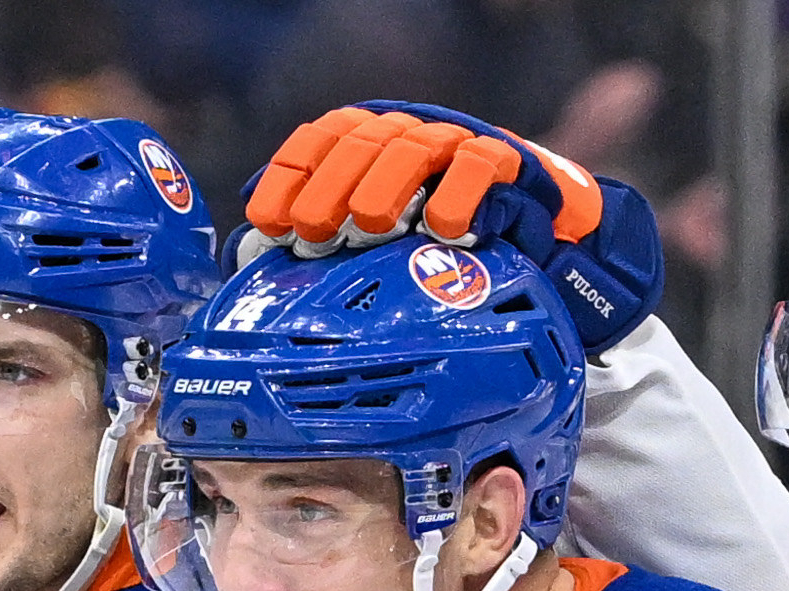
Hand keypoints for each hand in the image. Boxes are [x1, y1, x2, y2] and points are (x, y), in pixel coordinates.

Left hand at [240, 101, 663, 352]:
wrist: (535, 244)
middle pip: (361, 141)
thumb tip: (253, 257)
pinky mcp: (504, 163)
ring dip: (385, 186)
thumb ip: (329, 242)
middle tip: (312, 233)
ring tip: (370, 227)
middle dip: (329, 187)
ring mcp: (457, 144)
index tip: (267, 220)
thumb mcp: (383, 247)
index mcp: (374, 145)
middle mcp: (411, 135)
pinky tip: (442, 228)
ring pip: (413, 147)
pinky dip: (458, 195)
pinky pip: (478, 168)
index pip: (323, 140)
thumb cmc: (446, 250)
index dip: (291, 174)